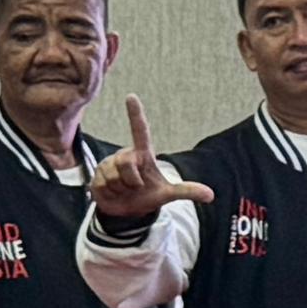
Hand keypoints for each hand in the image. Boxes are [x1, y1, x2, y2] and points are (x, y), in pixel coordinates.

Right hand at [89, 99, 213, 225]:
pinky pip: (103, 184)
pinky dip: (110, 194)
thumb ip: (187, 191)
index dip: (135, 114)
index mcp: (142, 154)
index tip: (131, 96)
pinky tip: (113, 193)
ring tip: (124, 189)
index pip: (140, 131)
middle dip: (133, 181)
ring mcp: (109, 165)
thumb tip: (211, 195)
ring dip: (121, 189)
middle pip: (126, 163)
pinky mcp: (96, 176)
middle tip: (136, 186)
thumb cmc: (148, 195)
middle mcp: (125, 155)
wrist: (127, 211)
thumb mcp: (168, 194)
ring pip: (114, 177)